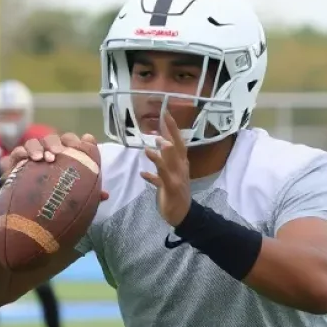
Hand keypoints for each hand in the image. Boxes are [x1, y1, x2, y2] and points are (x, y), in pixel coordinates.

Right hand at [2, 132, 108, 202]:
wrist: (25, 215)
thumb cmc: (53, 203)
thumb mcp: (71, 199)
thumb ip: (88, 195)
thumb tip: (106, 195)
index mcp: (62, 159)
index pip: (70, 143)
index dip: (76, 141)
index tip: (83, 143)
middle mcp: (47, 155)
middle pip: (53, 139)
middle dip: (57, 143)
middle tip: (59, 153)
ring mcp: (30, 158)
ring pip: (34, 142)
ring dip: (39, 147)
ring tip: (42, 159)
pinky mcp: (15, 164)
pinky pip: (18, 153)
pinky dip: (22, 153)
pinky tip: (27, 161)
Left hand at [141, 111, 191, 226]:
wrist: (183, 213)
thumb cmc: (176, 190)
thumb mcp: (172, 171)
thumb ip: (166, 157)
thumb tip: (160, 142)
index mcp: (182, 162)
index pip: (179, 141)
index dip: (173, 128)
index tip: (166, 113)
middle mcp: (181, 168)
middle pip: (177, 148)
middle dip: (171, 134)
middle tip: (163, 120)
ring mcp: (177, 179)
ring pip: (169, 166)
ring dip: (159, 158)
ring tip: (149, 149)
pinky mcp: (171, 190)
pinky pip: (161, 183)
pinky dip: (152, 178)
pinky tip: (143, 174)